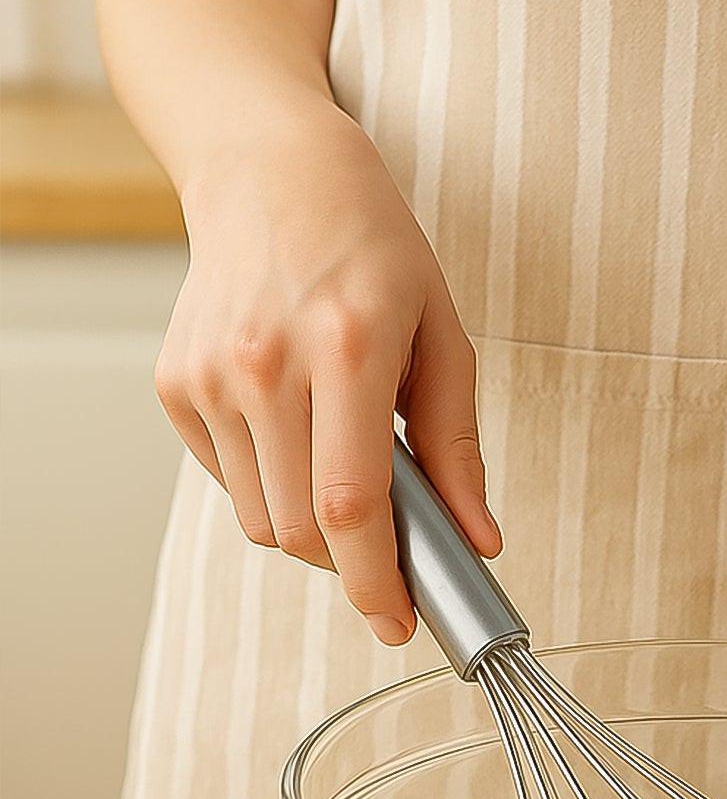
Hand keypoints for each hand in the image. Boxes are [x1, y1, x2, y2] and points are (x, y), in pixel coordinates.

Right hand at [153, 101, 499, 643]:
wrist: (273, 176)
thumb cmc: (373, 253)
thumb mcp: (443, 338)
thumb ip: (459, 449)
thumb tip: (479, 540)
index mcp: (346, 349)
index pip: (351, 503)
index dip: (375, 580)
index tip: (398, 622)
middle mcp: (265, 364)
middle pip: (301, 528)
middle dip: (352, 563)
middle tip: (389, 547)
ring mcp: (210, 376)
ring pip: (261, 520)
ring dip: (311, 527)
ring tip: (342, 468)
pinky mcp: (176, 385)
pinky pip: (229, 483)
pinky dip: (271, 486)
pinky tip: (296, 433)